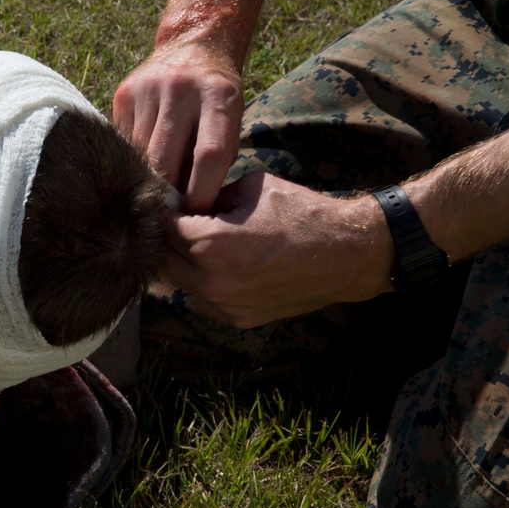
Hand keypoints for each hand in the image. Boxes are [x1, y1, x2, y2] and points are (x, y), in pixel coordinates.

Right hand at [113, 43, 243, 212]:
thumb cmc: (218, 96)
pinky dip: (135, 155)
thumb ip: (215, 157)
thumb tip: (188, 206)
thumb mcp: (231, 119)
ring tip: (158, 184)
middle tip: (171, 209)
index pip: (209, 155)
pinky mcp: (124, 92)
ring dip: (149, 176)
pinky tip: (145, 155)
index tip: (195, 211)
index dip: (201, 192)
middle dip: (167, 192)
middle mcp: (181, 88)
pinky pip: (125, 140)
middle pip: (166, 159)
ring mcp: (148, 88)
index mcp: (218, 96)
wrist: (194, 44)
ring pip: (141, 154)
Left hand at [163, 172, 394, 327]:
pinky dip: (202, 281)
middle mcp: (210, 281)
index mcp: (209, 245)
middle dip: (168, 239)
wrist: (345, 255)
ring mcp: (223, 306)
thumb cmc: (300, 213)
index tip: (170, 201)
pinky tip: (220, 264)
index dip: (165, 211)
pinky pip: (202, 299)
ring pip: (180, 282)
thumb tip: (184, 199)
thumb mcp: (250, 187)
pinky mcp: (237, 319)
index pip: (162, 227)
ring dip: (182, 262)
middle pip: (164, 259)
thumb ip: (210, 196)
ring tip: (200, 242)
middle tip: (180, 222)